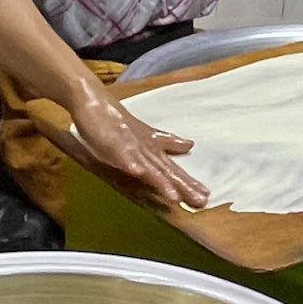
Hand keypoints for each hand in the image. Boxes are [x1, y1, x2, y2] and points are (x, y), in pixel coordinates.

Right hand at [72, 87, 209, 211]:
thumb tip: (189, 145)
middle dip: (183, 186)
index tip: (206, 197)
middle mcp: (146, 150)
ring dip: (161, 181)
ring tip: (174, 196)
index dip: (189, 183)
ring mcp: (131, 148)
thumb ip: (167, 141)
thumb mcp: (146, 133)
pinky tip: (139, 173)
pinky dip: (131, 164)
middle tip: (201, 201)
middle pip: (167, 171)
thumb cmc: (119, 121)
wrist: (96, 103)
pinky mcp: (114, 145)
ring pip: (148, 167)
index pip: (174, 169)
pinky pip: (122, 156)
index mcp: (153, 149)